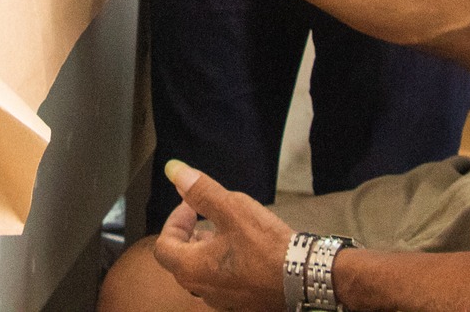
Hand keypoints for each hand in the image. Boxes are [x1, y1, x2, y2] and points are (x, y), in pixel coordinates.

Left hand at [153, 160, 296, 310]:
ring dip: (205, 251)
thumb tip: (174, 170)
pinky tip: (243, 252)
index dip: (174, 221)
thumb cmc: (267, 246)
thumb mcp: (232, 208)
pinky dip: (222, 266)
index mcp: (192, 269)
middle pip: (180, 262)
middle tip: (203, 217)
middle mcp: (202, 290)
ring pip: (201, 274)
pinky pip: (222, 284)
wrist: (306, 277)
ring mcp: (222, 301)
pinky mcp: (242, 304)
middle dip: (188, 236)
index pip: (164, 246)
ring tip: (224, 232)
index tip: (190, 206)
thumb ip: (200, 191)